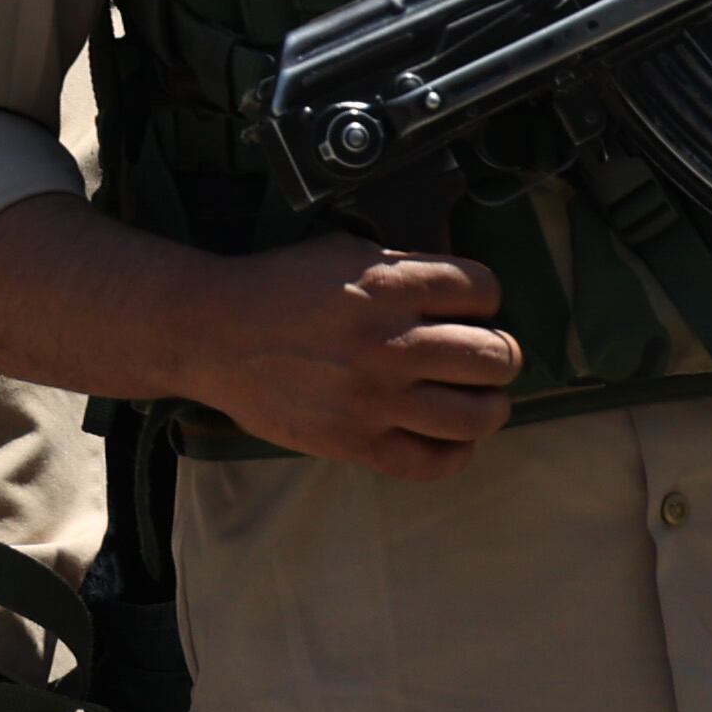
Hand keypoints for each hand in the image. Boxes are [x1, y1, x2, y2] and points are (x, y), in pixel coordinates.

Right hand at [174, 237, 519, 478]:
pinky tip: (449, 436)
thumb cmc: (279, 286)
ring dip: (489, 404)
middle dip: (499, 353)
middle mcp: (389, 341)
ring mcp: (374, 398)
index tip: (472, 306)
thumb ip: (403, 267)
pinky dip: (457, 451)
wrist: (212, 333)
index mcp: (386, 283)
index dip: (486, 296)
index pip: (483, 288)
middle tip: (484, 355)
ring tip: (476, 398)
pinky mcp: (356, 443)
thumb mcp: (343, 250)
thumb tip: (461, 288)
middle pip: (495, 355)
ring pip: (479, 414)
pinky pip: (436, 462)